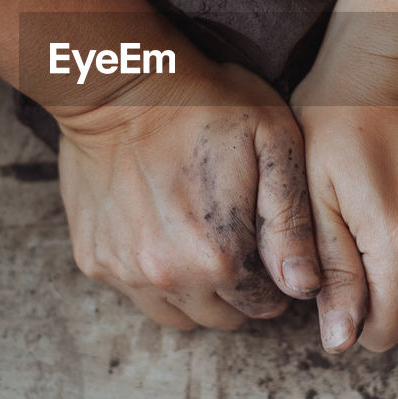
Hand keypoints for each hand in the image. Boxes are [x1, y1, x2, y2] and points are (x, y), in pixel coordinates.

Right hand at [56, 61, 321, 329]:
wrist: (118, 81)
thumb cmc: (206, 103)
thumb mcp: (274, 144)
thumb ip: (293, 222)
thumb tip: (304, 286)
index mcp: (219, 258)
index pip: (263, 306)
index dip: (274, 276)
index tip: (268, 243)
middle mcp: (168, 277)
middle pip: (220, 317)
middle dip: (236, 288)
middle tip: (234, 237)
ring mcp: (124, 271)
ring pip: (175, 314)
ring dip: (193, 289)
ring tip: (196, 236)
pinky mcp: (93, 259)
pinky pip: (133, 290)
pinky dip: (150, 271)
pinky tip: (157, 226)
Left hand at [291, 37, 397, 352]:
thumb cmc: (341, 117)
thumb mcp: (318, 194)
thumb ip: (333, 271)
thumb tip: (340, 339)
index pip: (378, 332)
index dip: (344, 323)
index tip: (324, 290)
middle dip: (374, 316)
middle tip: (341, 273)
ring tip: (365, 254)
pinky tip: (395, 233)